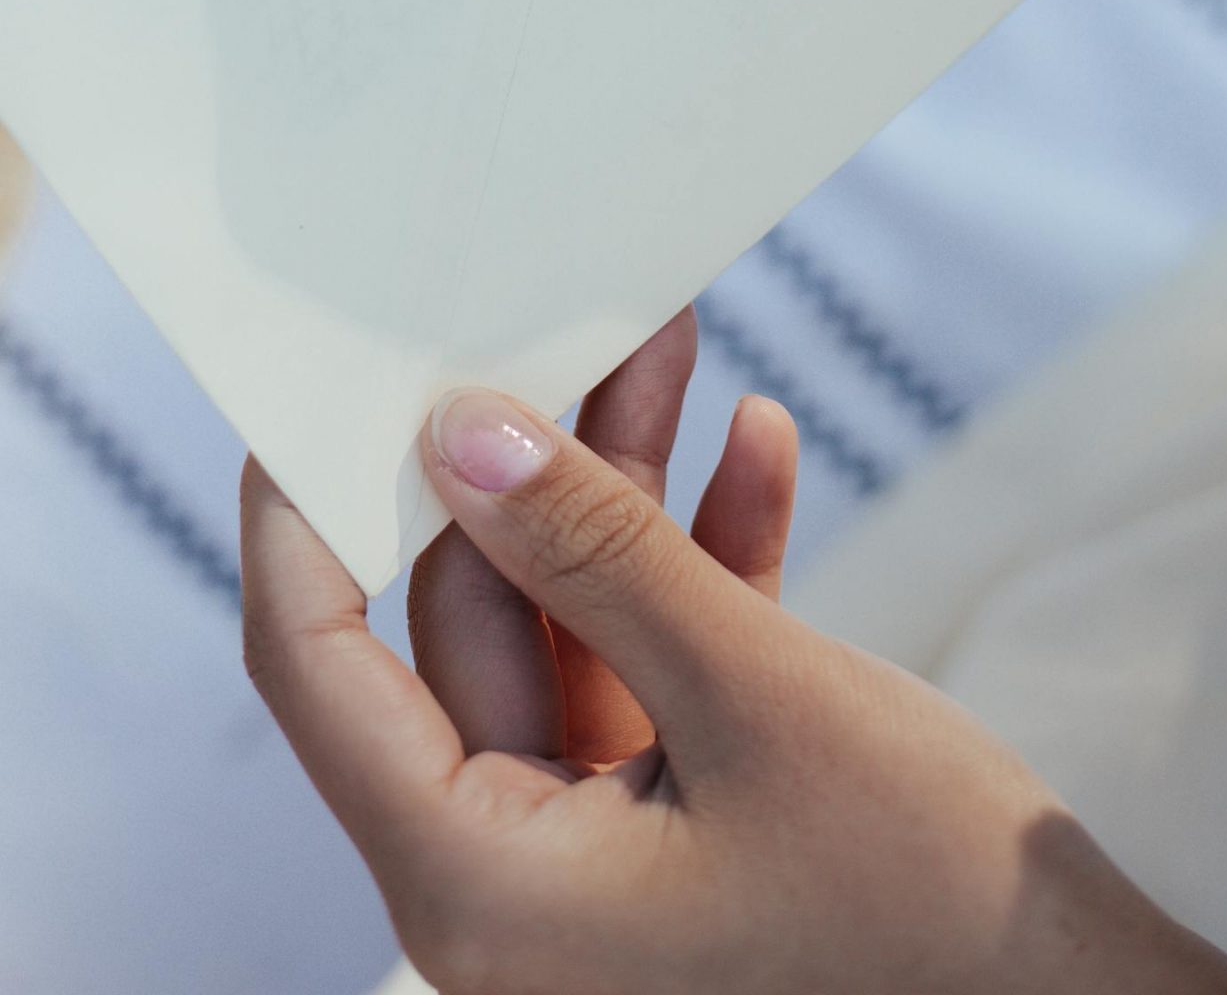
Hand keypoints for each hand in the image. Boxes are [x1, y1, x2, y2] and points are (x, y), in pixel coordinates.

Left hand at [240, 315, 1226, 992]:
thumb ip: (593, 556)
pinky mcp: (678, 828)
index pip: (318, 666)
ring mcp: (598, 859)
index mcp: (479, 889)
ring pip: (566, 627)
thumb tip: (457, 432)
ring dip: (627, 496)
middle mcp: (514, 884)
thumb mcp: (750, 693)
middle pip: (467, 623)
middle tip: (573, 323)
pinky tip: (756, 453)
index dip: (299, 510)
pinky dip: (698, 570)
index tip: (314, 375)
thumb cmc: (927, 902)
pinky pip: (649, 673)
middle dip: (532, 464)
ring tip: (672, 346)